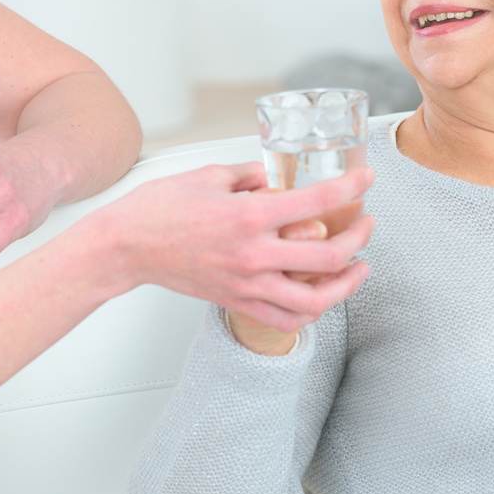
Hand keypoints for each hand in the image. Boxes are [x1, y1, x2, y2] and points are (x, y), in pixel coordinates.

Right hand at [78, 162, 374, 333]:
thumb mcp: (210, 175)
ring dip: (345, 285)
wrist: (125, 247)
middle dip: (360, 239)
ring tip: (358, 268)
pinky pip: (285, 319)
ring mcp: (246, 283)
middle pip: (329, 256)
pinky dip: (311, 312)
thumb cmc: (159, 209)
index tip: (367, 179)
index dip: (352, 188)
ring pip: (314, 300)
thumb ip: (251, 175)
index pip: (318, 202)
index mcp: (250, 215)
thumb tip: (275, 176)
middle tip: (367, 224)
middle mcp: (254, 254)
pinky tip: (320, 297)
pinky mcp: (236, 301)